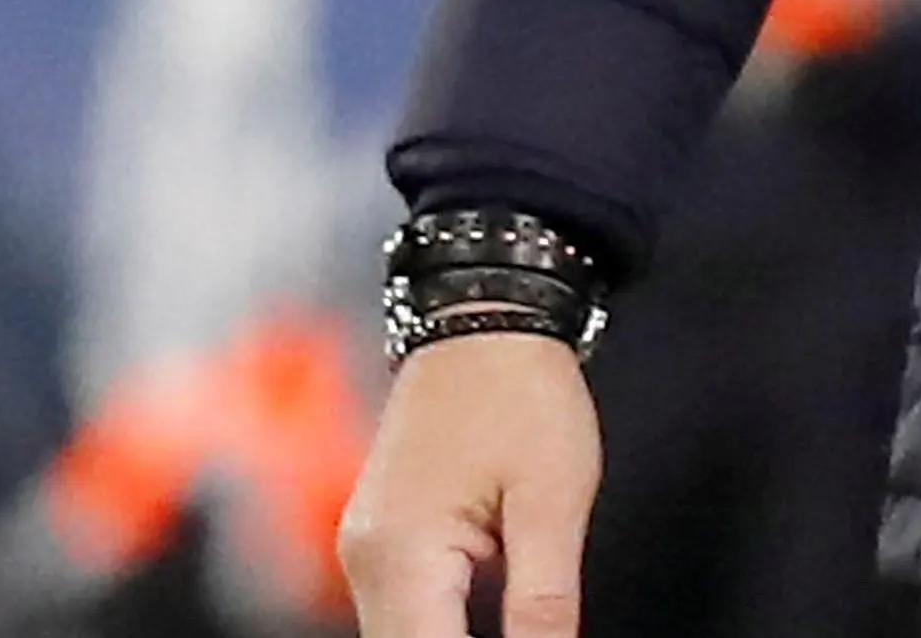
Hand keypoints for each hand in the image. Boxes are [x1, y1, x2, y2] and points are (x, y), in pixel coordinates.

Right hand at [341, 333, 602, 635]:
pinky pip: (405, 613)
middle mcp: (367, 560)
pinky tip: (491, 633)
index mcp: (404, 555)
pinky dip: (441, 633)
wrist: (483, 314)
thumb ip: (544, 603)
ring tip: (522, 630)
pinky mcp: (381, 540)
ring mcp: (367, 550)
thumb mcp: (553, 501)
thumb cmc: (520, 390)